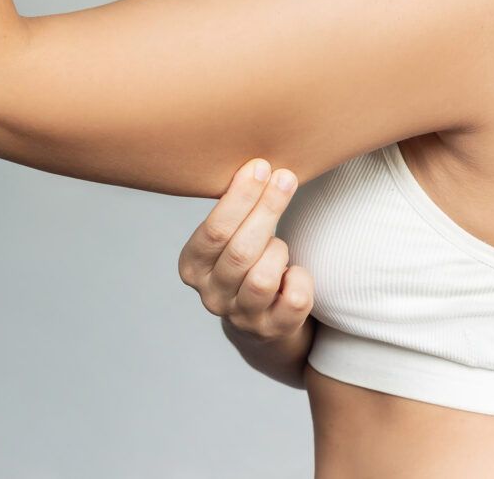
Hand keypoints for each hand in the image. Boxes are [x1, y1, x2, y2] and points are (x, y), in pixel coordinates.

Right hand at [178, 158, 313, 341]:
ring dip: (277, 250)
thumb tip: (260, 162)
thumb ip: (237, 206)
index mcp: (193, 266)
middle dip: (266, 209)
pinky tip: (295, 270)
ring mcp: (242, 317)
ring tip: (281, 242)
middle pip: (239, 251)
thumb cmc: (249, 258)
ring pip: (262, 278)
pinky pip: (293, 300)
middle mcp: (211, 295)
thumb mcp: (232, 235)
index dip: (239, 197)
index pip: (213, 230)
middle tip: (286, 178)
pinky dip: (300, 278)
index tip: (261, 166)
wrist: (262, 318)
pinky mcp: (273, 331)